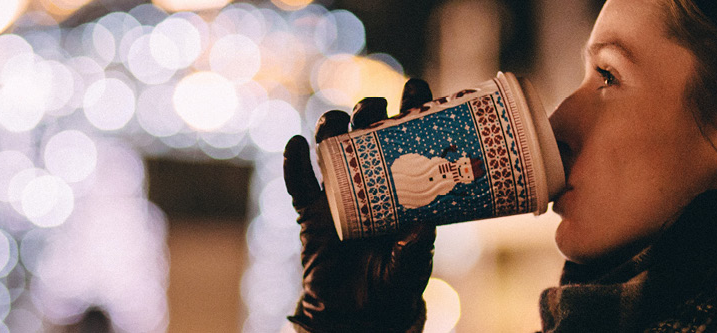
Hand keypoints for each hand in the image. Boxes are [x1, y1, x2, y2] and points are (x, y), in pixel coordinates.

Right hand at [284, 79, 437, 331]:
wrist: (359, 314)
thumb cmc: (393, 285)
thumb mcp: (412, 266)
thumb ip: (416, 247)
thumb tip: (422, 222)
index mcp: (401, 187)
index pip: (407, 140)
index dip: (411, 110)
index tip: (416, 88)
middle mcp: (369, 183)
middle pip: (366, 134)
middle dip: (369, 112)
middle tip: (375, 108)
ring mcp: (337, 195)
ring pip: (330, 149)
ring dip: (331, 128)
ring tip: (335, 120)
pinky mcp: (310, 213)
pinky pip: (298, 183)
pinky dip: (294, 163)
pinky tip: (295, 145)